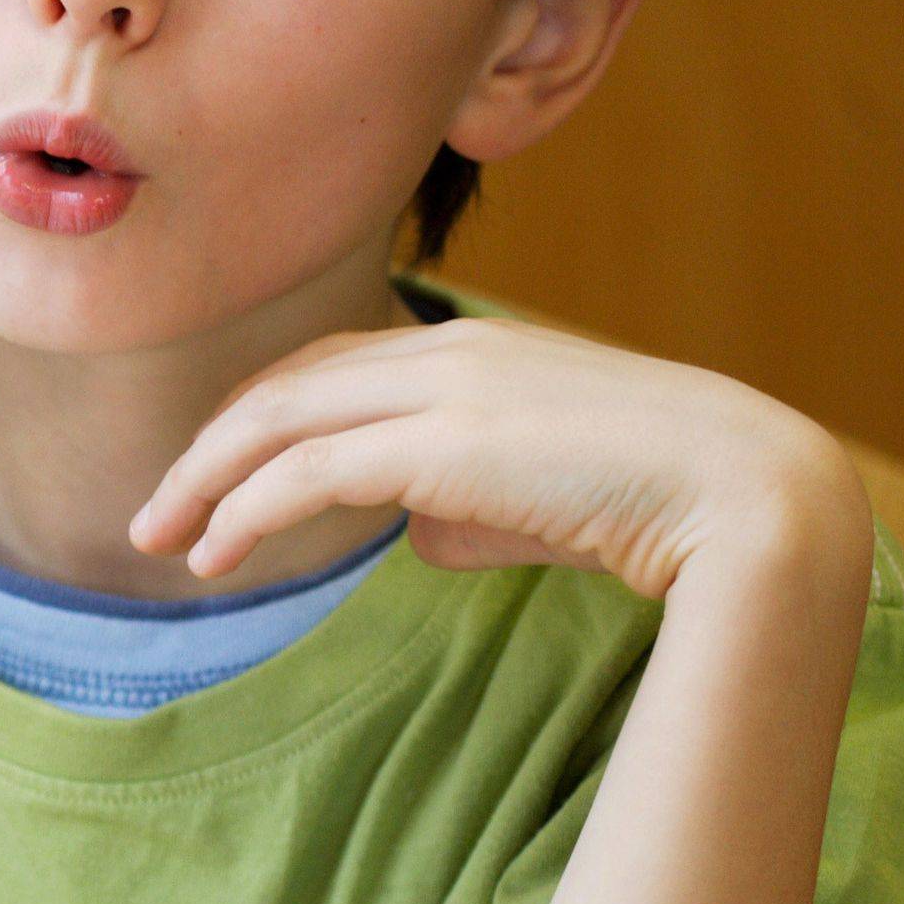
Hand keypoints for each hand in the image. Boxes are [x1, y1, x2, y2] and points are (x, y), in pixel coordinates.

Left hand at [137, 318, 881, 903]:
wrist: (749, 495)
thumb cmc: (662, 505)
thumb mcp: (548, 498)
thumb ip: (471, 504)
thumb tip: (409, 534)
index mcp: (476, 350)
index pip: (333, 366)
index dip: (262, 416)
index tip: (212, 474)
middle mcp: (449, 351)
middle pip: (288, 386)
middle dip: (210, 449)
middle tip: (154, 514)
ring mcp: (446, 388)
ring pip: (280, 422)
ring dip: (207, 483)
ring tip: (165, 542)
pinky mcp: (443, 445)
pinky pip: (308, 472)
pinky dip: (246, 510)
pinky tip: (216, 553)